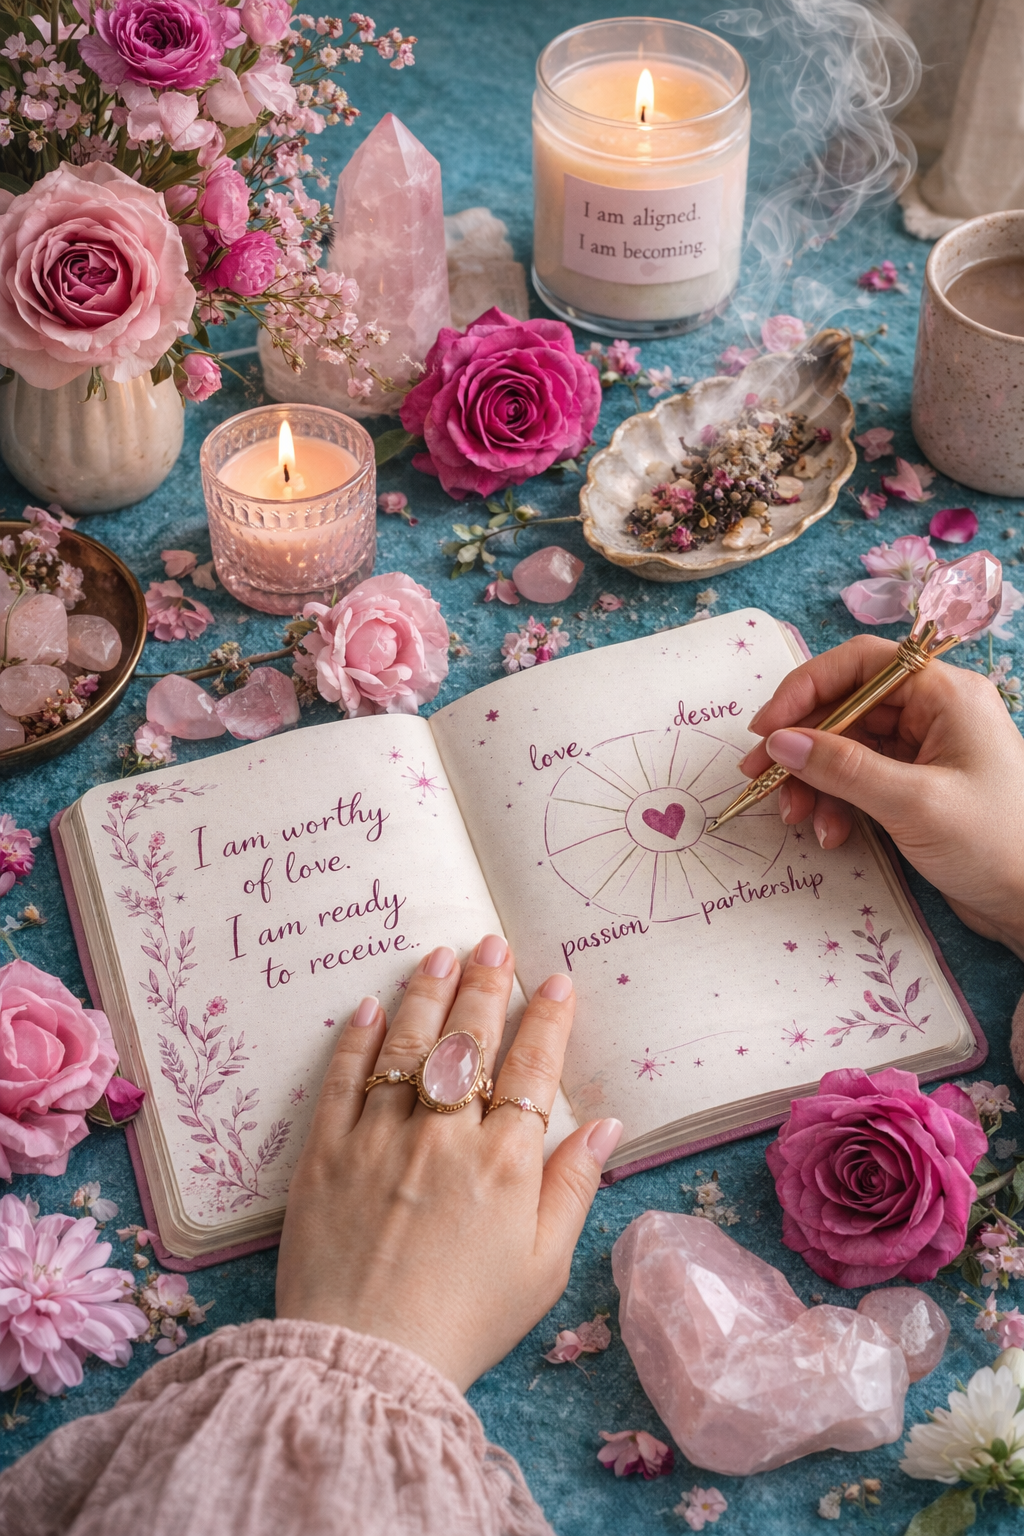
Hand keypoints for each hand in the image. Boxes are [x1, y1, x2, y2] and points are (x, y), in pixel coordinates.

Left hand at [275, 935, 622, 1391]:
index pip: (532, 1068)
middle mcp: (444, 1136)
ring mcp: (378, 1139)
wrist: (366, 1363)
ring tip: (439, 954)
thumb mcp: (543, 1267)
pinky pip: (342, 1080)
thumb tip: (605, 1123)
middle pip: (469, 1041)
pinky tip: (372, 1006)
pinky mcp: (324, 1154)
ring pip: (408, 1046)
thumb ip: (573, 1187)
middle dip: (485, 985)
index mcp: (505, 1163)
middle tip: (492, 943)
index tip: (554, 979)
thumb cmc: (466, 1322)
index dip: (546, 1018)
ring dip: (426, 994)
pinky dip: (358, 1039)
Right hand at [739, 636, 1023, 959]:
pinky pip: (859, 779)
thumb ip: (842, 768)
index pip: (860, 665)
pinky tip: (831, 833)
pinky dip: (836, 802)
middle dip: (802, 745)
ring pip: (846, 747)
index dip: (806, 689)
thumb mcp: (913, 804)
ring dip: (815, 781)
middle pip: (845, 708)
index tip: (767, 727)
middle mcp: (934, 712)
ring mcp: (925, 750)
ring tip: (797, 818)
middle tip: (760, 778)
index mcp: (945, 694)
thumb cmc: (995, 844)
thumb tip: (780, 742)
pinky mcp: (916, 786)